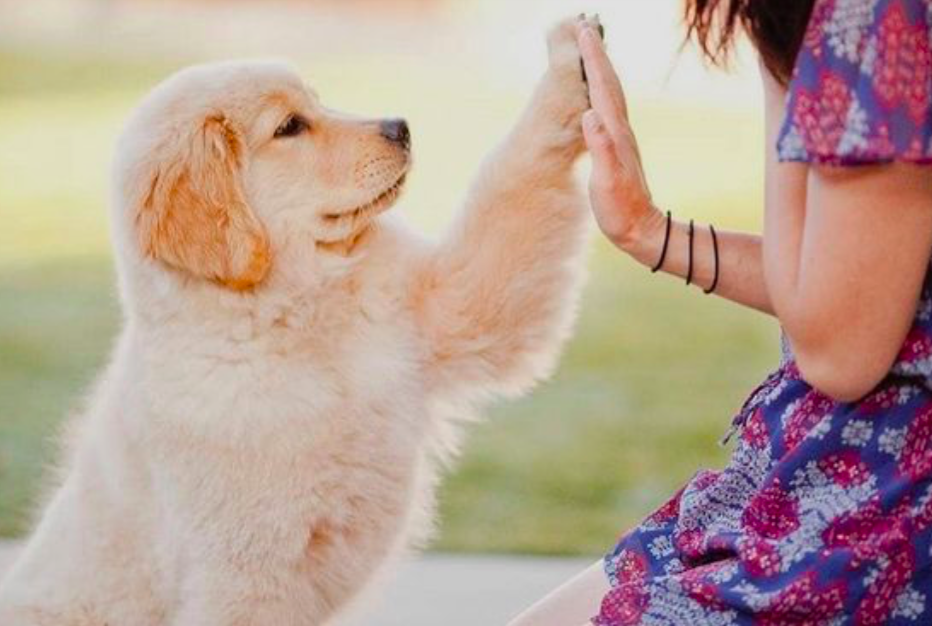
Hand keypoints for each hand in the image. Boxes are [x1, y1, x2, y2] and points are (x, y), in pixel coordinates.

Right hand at [576, 20, 662, 261]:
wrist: (642, 229)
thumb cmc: (620, 210)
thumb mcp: (607, 182)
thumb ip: (600, 149)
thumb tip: (589, 116)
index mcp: (614, 133)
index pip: (601, 88)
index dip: (593, 59)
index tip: (583, 32)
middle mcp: (620, 129)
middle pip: (608, 82)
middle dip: (597, 53)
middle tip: (585, 27)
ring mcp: (620, 137)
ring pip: (610, 92)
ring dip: (600, 67)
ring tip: (590, 49)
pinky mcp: (617, 146)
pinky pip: (608, 106)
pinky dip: (601, 89)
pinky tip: (596, 90)